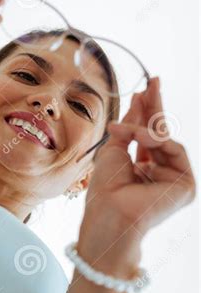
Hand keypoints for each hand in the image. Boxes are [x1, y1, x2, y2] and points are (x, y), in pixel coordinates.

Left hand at [84, 78, 195, 239]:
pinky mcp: (186, 185)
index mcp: (143, 169)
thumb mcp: (114, 149)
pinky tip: (139, 137)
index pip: (147, 136)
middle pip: (161, 132)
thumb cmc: (106, 189)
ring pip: (165, 138)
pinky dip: (155, 139)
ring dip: (144, 128)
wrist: (109, 212)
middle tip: (154, 80)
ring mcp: (175, 179)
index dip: (146, 112)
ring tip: (129, 130)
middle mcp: (161, 174)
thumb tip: (139, 99)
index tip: (144, 89)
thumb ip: (130, 126)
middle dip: (156, 106)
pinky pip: (174, 148)